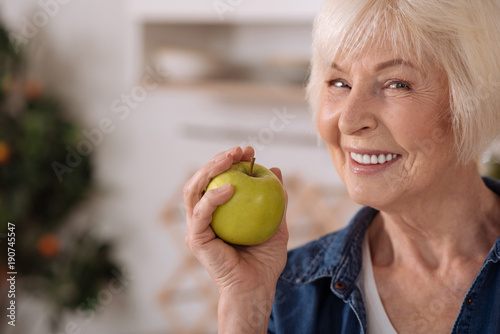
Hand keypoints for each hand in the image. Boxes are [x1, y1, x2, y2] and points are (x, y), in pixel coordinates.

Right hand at [183, 146, 288, 295]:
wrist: (257, 287)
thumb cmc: (265, 260)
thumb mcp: (276, 224)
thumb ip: (275, 199)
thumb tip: (276, 170)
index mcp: (217, 212)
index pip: (217, 179)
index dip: (229, 161)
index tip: (249, 151)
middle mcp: (202, 216)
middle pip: (201, 180)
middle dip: (218, 160)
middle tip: (239, 150)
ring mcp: (196, 227)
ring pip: (193, 190)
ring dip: (210, 170)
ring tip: (231, 159)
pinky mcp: (196, 238)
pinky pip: (201, 213)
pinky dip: (214, 197)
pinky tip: (232, 186)